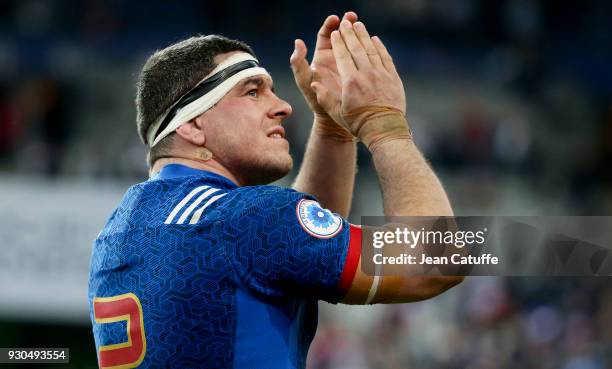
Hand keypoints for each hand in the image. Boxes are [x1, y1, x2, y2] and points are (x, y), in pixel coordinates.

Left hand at [290, 12, 356, 129]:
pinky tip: (372, 42)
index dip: (330, 25)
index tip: (335, 19)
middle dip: (346, 24)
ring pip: (354, 44)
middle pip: (341, 35)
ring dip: (358, 33)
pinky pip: (363, 57)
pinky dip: (367, 48)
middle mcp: (335, 58)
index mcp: (322, 57)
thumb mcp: (304, 81)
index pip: (325, 35)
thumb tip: (298, 42)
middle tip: (351, 16)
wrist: (334, 119)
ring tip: (361, 25)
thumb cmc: (315, 102)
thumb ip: (298, 63)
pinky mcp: (358, 73)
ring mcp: (348, 65)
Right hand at [326, 20, 405, 133]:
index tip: (335, 33)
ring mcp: (381, 75)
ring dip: (364, 36)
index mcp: (350, 82)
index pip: (343, 56)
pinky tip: (375, 39)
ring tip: (358, 25)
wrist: (384, 130)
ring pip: (371, 50)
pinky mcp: (393, 78)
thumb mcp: (337, 113)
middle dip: (350, 34)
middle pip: (357, 48)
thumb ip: (324, 97)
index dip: (338, 43)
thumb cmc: (358, 124)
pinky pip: (385, 58)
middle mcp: (366, 74)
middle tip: (345, 23)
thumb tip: (314, 82)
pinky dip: (380, 47)